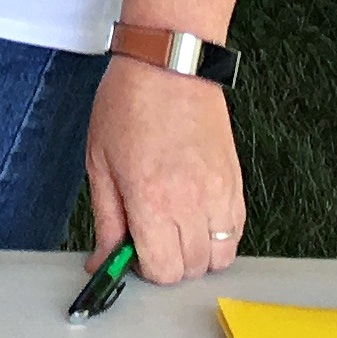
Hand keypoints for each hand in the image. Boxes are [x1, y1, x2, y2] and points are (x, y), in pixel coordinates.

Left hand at [85, 54, 244, 284]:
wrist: (169, 66)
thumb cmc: (128, 104)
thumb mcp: (99, 161)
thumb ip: (106, 219)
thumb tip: (102, 263)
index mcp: (151, 199)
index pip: (161, 271)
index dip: (142, 267)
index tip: (131, 249)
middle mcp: (192, 203)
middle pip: (191, 270)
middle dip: (167, 261)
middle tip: (148, 233)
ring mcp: (220, 194)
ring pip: (219, 258)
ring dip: (195, 252)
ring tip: (173, 222)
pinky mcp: (237, 184)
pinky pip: (236, 234)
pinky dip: (217, 236)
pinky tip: (195, 213)